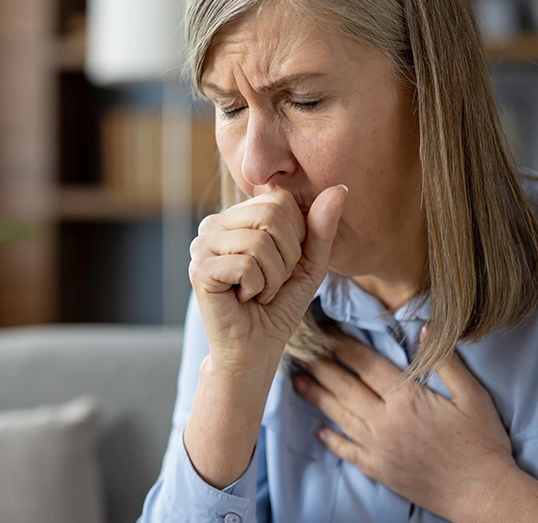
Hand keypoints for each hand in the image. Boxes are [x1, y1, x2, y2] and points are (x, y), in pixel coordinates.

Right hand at [189, 186, 347, 373]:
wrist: (256, 349)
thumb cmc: (279, 305)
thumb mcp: (309, 263)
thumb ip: (321, 227)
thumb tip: (339, 189)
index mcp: (237, 216)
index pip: (280, 201)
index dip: (296, 237)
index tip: (283, 265)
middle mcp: (213, 224)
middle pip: (271, 216)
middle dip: (286, 257)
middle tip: (270, 282)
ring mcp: (201, 245)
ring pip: (259, 242)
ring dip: (272, 278)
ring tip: (258, 292)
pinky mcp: (198, 269)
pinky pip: (246, 265)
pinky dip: (257, 288)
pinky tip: (244, 298)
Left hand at [293, 328, 537, 522]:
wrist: (483, 494)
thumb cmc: (483, 443)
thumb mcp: (473, 396)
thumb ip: (446, 362)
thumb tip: (425, 329)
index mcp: (406, 399)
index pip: (365, 364)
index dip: (341, 344)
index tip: (324, 330)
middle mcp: (385, 421)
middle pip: (344, 387)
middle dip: (319, 365)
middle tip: (298, 350)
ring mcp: (379, 447)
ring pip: (339, 415)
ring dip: (316, 396)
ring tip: (296, 380)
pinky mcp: (379, 470)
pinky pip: (348, 451)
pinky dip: (332, 440)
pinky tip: (319, 430)